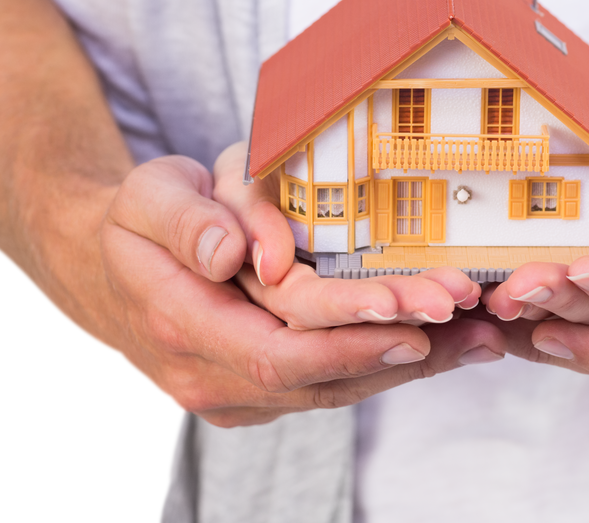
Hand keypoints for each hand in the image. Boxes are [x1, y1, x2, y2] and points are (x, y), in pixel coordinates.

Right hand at [93, 144, 499, 427]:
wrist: (105, 269)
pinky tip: (446, 345)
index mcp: (182, 327)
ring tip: (483, 338)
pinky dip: (388, 364)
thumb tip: (235, 255)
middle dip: (400, 353)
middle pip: (319, 377)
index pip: (276, 350)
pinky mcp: (260, 390)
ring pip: (334, 389)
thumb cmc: (134, 222)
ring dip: (411, 367)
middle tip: (473, 326)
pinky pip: (331, 384)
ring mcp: (235, 392)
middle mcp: (210, 376)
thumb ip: (185, 220)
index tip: (410, 317)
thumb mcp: (146, 196)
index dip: (347, 339)